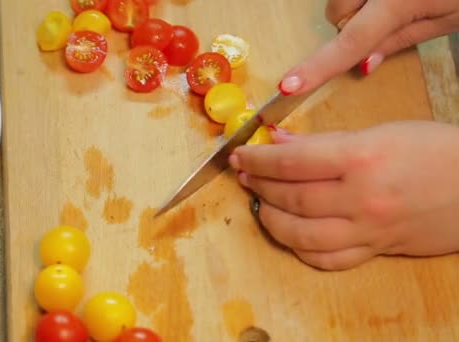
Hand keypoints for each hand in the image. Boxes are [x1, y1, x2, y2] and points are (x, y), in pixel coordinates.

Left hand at [229, 120, 458, 269]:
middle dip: (258, 184)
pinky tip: (288, 231)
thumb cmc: (435, 149)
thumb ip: (325, 141)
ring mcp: (368, 231)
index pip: (291, 162)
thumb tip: (280, 143)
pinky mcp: (375, 251)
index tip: (240, 154)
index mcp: (362, 158)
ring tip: (259, 201)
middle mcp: (361, 199)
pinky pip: (327, 259)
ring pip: (300, 235)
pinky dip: (299, 247)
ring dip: (270, 217)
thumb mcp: (380, 132)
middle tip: (244, 174)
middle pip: (290, 197)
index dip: (257, 158)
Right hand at [278, 0, 458, 94]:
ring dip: (356, 5)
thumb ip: (399, 40)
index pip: (349, 43)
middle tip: (390, 18)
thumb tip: (364, 65)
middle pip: (338, 14)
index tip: (288, 86)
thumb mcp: (445, 18)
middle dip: (353, 24)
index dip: (316, 68)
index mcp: (398, 0)